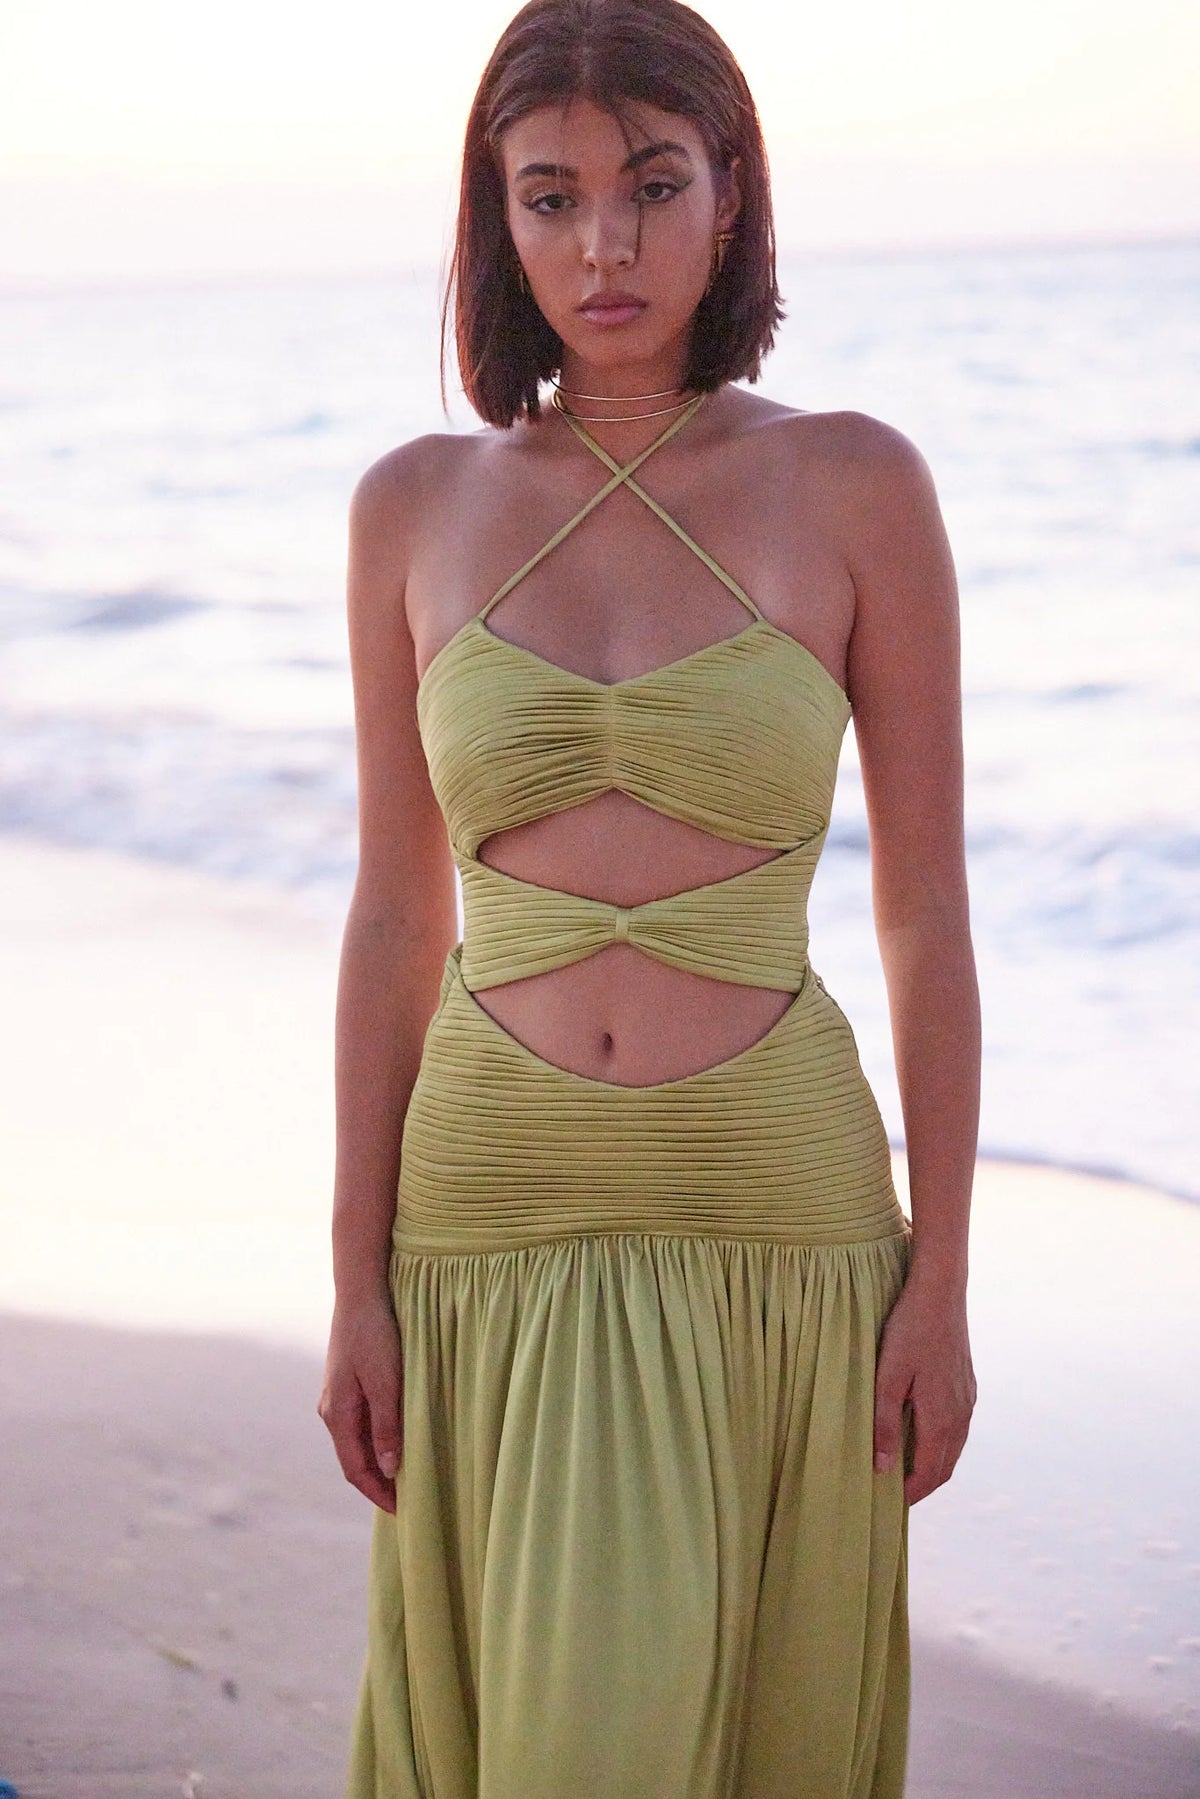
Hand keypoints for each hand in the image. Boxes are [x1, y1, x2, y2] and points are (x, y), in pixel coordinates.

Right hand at [318, 1295, 402, 1512]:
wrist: (360, 1294)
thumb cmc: (375, 1335)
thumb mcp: (386, 1381)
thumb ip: (387, 1425)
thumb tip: (388, 1469)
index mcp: (337, 1415)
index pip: (355, 1470)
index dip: (378, 1493)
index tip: (402, 1513)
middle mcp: (331, 1410)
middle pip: (353, 1459)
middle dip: (377, 1483)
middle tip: (407, 1501)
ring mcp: (336, 1397)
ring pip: (356, 1442)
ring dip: (377, 1462)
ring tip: (404, 1477)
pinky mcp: (345, 1384)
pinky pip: (359, 1424)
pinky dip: (375, 1441)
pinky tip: (394, 1440)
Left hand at [872, 1274, 975, 1505]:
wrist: (941, 1292)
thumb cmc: (909, 1330)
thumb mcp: (887, 1376)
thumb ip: (884, 1423)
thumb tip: (882, 1468)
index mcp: (942, 1418)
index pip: (930, 1472)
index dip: (912, 1492)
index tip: (890, 1505)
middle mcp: (962, 1414)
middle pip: (945, 1466)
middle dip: (923, 1484)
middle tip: (897, 1494)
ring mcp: (968, 1398)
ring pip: (954, 1447)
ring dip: (934, 1464)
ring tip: (907, 1470)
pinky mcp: (967, 1384)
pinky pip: (958, 1427)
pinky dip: (941, 1443)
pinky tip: (923, 1434)